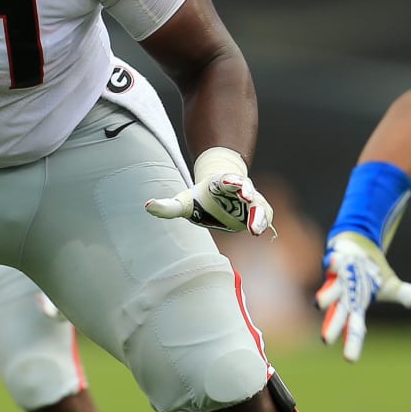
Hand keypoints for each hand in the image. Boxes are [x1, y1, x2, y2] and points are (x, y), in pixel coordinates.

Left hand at [145, 147, 274, 235]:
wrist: (221, 196)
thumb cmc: (201, 199)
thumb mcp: (184, 201)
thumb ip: (168, 206)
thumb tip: (147, 206)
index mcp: (220, 183)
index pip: (225, 179)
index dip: (227, 180)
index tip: (228, 182)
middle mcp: (239, 189)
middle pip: (246, 188)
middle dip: (246, 191)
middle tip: (246, 195)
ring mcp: (251, 201)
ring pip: (258, 204)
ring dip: (258, 214)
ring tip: (255, 228)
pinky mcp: (257, 213)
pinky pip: (263, 217)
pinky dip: (263, 223)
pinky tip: (258, 232)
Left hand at [316, 231, 410, 361]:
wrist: (356, 248)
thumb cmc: (370, 273)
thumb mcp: (390, 286)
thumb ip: (402, 294)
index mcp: (357, 305)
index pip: (355, 328)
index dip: (352, 343)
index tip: (350, 359)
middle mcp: (344, 295)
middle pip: (338, 314)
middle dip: (333, 326)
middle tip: (326, 340)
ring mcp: (338, 279)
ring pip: (330, 290)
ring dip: (326, 296)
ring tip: (318, 303)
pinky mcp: (335, 262)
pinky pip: (333, 262)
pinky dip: (332, 262)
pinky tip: (331, 260)